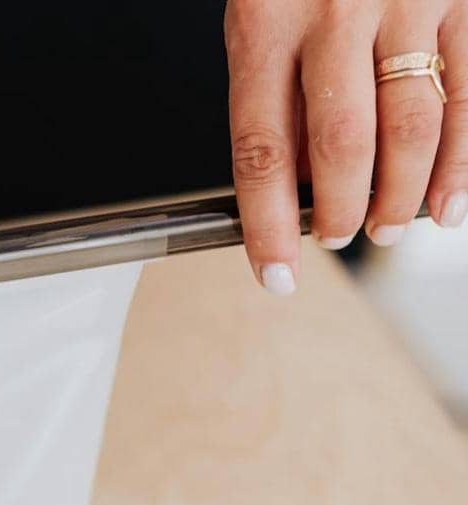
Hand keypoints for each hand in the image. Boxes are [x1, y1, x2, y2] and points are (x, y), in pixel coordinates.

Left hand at [224, 0, 466, 293]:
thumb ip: (274, 88)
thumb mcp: (261, 9)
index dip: (266, 224)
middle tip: (336, 238)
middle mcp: (335, 13)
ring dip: (399, 196)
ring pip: (410, 129)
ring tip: (387, 229)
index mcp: (264, 21)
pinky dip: (461, 161)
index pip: (261, 148)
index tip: (273, 272)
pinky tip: (449, 202)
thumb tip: (293, 180)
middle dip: (340, 213)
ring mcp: (409, 2)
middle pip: (341, 148)